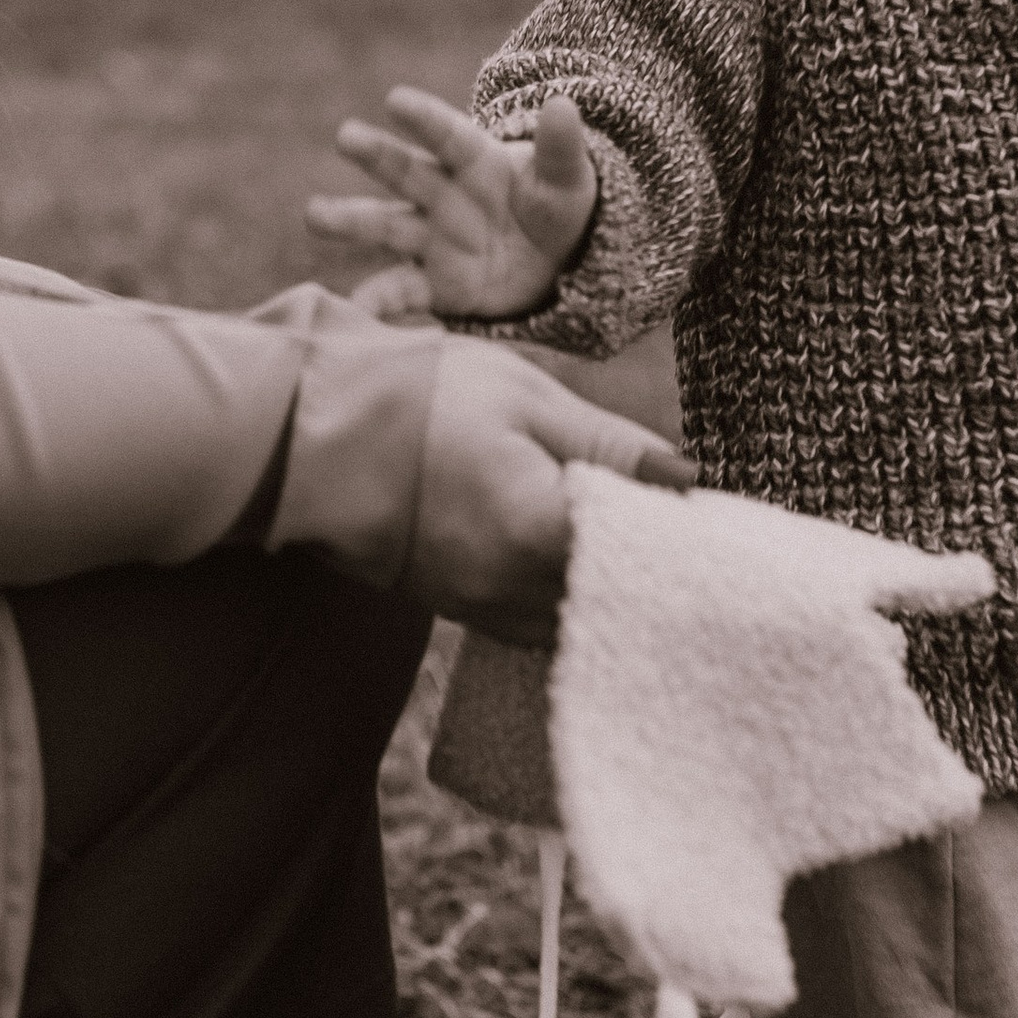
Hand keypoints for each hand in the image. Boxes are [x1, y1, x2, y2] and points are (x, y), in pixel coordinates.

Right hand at [308, 85, 599, 320]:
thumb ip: (561, 149)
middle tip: (346, 136)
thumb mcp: (567, 180)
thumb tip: (563, 105)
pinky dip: (378, 300)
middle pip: (406, 171)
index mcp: (477, 160)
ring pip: (387, 225)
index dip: (424, 118)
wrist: (552, 261)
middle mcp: (444, 194)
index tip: (395, 100)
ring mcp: (434, 239)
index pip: (449, 135)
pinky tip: (355, 308)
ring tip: (314, 215)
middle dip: (377, 154)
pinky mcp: (435, 284)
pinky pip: (402, 291)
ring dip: (351, 219)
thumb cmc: (554, 207)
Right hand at [405, 336, 692, 641]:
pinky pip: (535, 620)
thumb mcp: (522, 397)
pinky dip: (563, 595)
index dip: (681, 535)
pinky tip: (568, 556)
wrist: (312, 432)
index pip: (644, 553)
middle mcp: (511, 589)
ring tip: (623, 535)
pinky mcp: (458, 609)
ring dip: (607, 585)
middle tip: (672, 522)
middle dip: (650, 565)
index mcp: (537, 530)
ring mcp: (481, 608)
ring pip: (577, 617)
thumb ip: (608, 444)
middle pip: (617, 598)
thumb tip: (687, 477)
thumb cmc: (416, 399)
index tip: (705, 514)